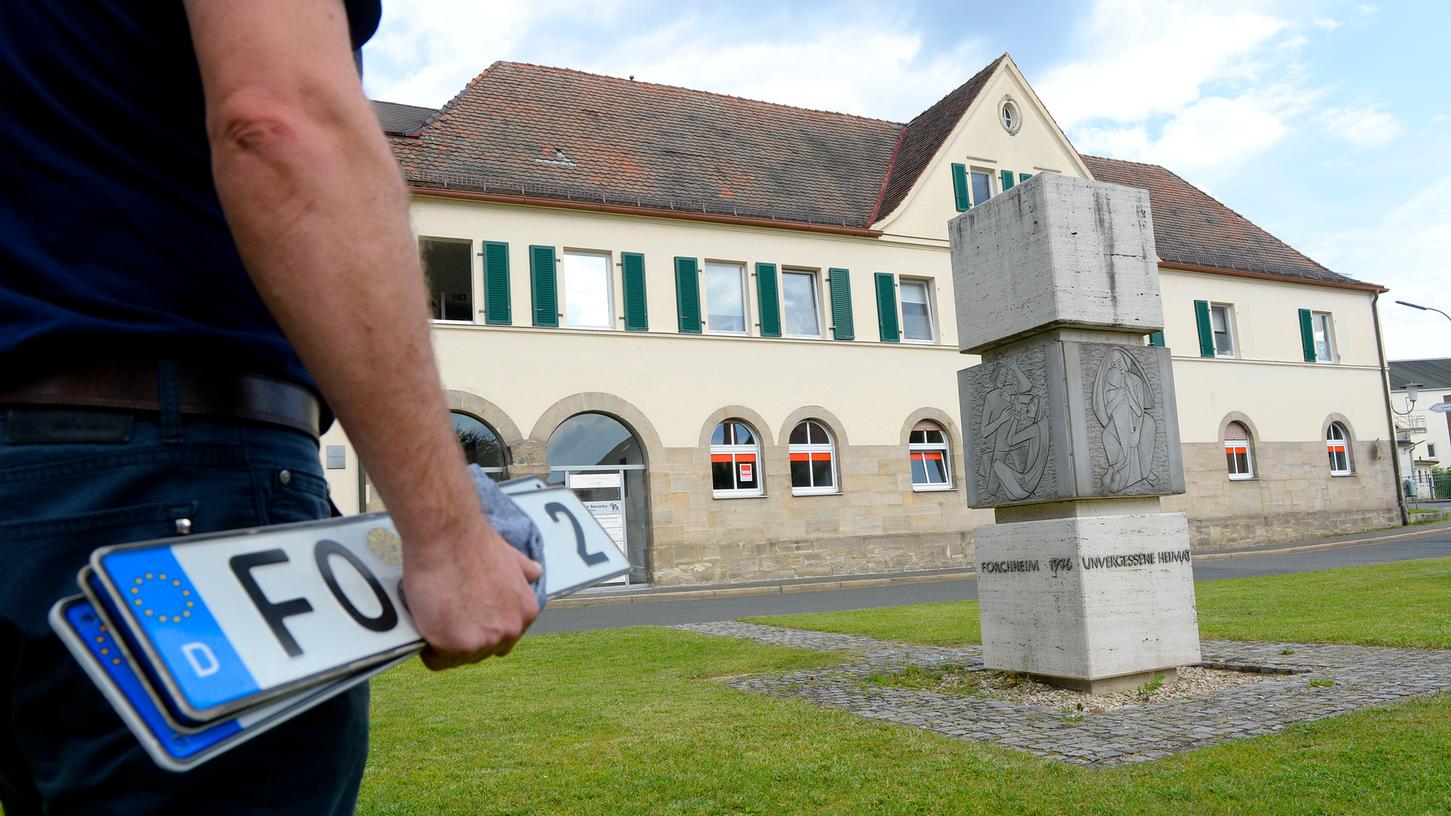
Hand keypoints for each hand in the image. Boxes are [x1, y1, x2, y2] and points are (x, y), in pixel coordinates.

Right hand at [402, 518, 542, 670]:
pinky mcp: (456, 646)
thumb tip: (535, 571)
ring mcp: (484, 640)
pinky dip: (426, 646)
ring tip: (435, 613)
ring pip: (457, 658)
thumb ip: (523, 570)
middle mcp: (510, 630)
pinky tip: (424, 622)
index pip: (502, 640)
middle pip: (480, 652)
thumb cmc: (471, 543)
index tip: (465, 615)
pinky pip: (435, 660)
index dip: (479, 628)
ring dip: (443, 642)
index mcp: (525, 612)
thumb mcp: (510, 556)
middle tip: (446, 612)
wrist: (446, 535)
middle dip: (462, 636)